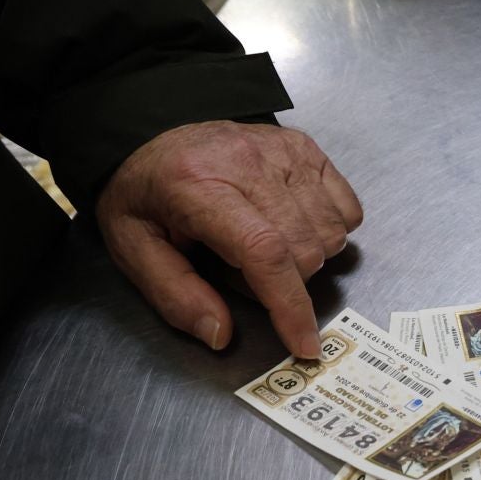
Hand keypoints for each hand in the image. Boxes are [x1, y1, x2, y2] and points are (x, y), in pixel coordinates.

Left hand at [94, 122, 362, 358]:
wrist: (151, 135)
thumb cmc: (144, 194)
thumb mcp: (133, 249)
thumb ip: (174, 295)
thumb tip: (220, 335)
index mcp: (197, 186)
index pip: (264, 251)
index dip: (289, 305)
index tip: (303, 344)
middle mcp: (247, 161)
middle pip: (304, 249)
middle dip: (287, 283)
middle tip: (244, 272)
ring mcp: (283, 151)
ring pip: (331, 233)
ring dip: (308, 257)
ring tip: (266, 244)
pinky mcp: (305, 148)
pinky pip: (347, 209)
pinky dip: (330, 230)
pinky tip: (294, 225)